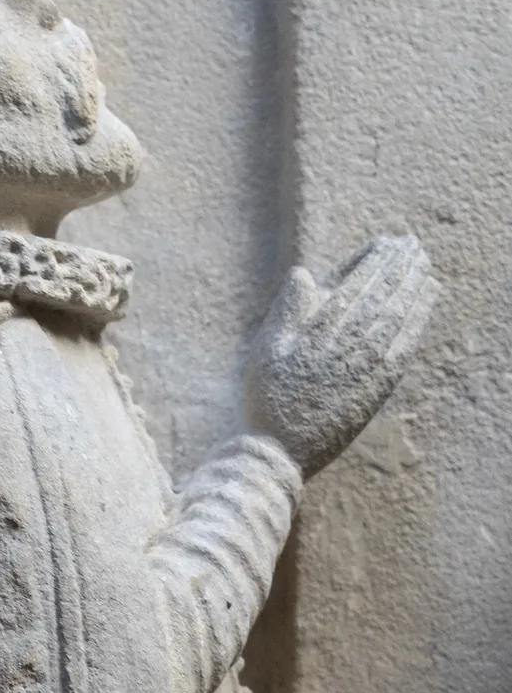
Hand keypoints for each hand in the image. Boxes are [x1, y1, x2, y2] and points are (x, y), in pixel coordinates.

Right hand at [246, 235, 439, 477]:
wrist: (280, 450)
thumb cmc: (266, 399)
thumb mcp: (264, 350)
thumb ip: (287, 311)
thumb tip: (306, 274)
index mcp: (317, 330)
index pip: (355, 284)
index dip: (375, 260)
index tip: (389, 241)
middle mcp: (346, 344)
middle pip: (381, 294)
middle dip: (400, 266)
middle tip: (414, 245)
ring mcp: (366, 365)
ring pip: (398, 313)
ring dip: (414, 285)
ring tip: (424, 264)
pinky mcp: (379, 386)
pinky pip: (406, 342)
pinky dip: (420, 316)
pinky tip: (427, 298)